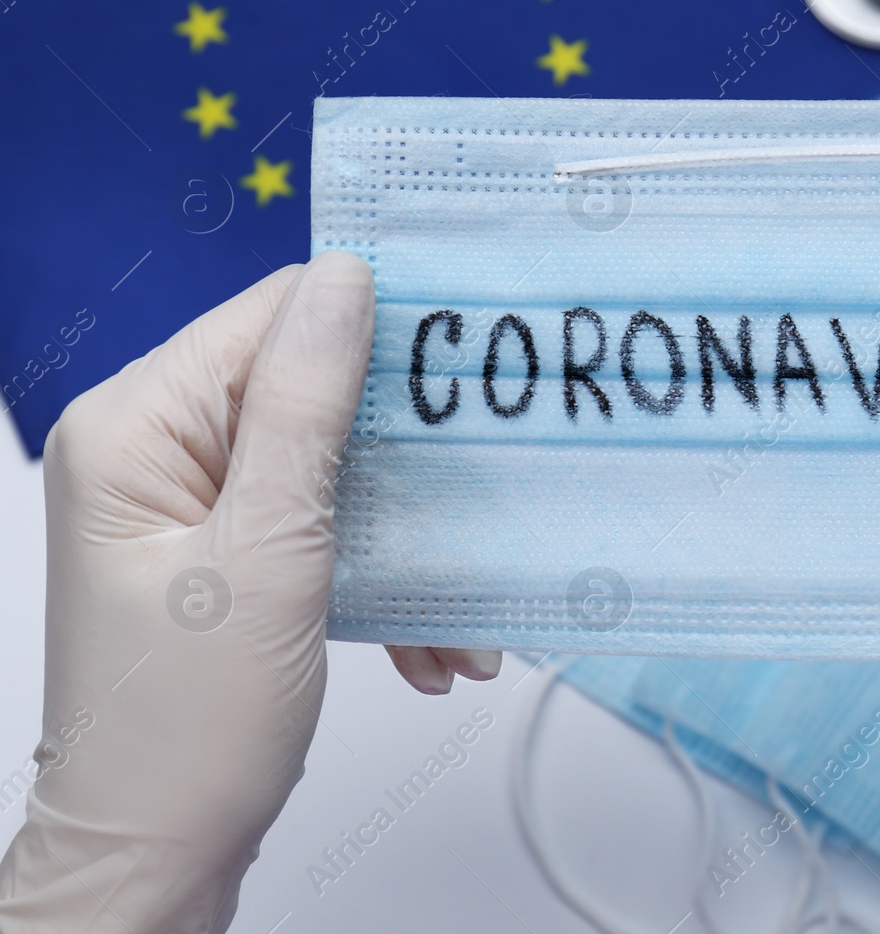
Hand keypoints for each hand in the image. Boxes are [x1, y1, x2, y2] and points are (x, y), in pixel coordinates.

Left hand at [0, 254, 492, 932]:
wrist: (151, 864)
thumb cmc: (186, 729)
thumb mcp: (267, 554)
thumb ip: (305, 407)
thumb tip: (346, 279)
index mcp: (136, 427)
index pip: (269, 319)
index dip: (373, 331)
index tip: (468, 365)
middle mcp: (154, 452)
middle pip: (309, 395)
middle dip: (403, 466)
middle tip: (479, 503)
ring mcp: (187, 509)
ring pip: (330, 471)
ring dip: (405, 540)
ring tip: (458, 622)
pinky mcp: (223, 559)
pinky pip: (320, 529)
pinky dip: (378, 581)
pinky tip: (428, 647)